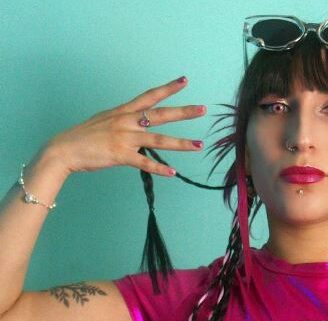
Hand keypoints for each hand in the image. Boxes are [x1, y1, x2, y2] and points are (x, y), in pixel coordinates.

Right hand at [43, 76, 206, 176]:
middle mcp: (127, 121)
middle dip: (183, 112)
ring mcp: (124, 138)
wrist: (64, 149)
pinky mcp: (120, 155)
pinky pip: (144, 163)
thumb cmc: (84, 136)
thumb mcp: (105, 120)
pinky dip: (159, 169)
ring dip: (181, 143)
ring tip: (199, 145)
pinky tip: (173, 173)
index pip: (150, 96)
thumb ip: (124, 120)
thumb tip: (138, 122)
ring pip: (158, 139)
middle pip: (161, 115)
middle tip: (203, 109)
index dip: (168, 88)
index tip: (185, 81)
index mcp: (124, 112)